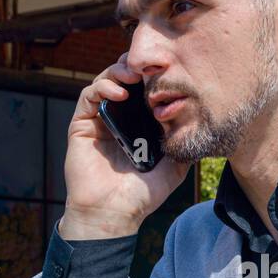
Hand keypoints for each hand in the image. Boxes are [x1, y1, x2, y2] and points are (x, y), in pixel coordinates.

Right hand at [59, 54, 189, 239]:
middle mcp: (119, 119)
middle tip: (150, 65)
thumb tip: (196, 116)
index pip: (146, 91)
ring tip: (135, 74)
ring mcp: (99, 120)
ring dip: (119, 71)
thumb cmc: (143, 194)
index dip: (155, 78)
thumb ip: (183, 143)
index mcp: (139, 125)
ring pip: (106, 82)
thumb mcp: (175, 167)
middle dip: (137, 68)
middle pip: (125, 81)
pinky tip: (119, 92)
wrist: (114, 213)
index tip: (170, 70)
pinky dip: (103, 87)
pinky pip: (88, 96)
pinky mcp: (81, 124)